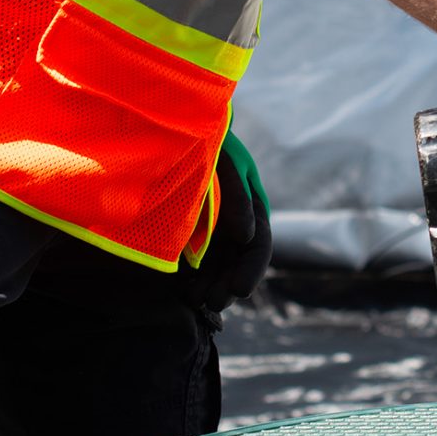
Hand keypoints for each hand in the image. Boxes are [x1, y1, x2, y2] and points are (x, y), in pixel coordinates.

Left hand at [192, 128, 271, 309]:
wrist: (177, 133)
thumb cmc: (209, 144)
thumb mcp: (228, 164)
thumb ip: (237, 198)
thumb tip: (245, 237)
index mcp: (254, 210)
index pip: (259, 246)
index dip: (252, 270)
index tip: (239, 291)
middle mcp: (236, 226)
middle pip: (238, 264)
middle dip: (228, 285)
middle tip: (212, 302)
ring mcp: (214, 233)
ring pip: (217, 269)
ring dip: (210, 287)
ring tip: (195, 299)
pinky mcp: (191, 238)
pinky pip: (196, 265)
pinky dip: (191, 280)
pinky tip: (182, 290)